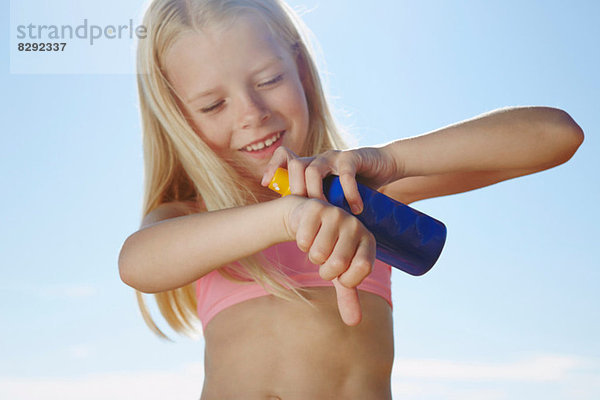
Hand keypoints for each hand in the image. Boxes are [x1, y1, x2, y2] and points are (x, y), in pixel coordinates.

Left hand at [262, 146, 398, 213]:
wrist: (384, 167)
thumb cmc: (357, 185)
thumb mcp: (335, 195)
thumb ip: (320, 206)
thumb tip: (303, 231)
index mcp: (311, 167)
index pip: (286, 158)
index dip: (273, 166)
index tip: (266, 184)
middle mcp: (319, 159)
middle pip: (296, 167)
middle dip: (297, 190)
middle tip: (306, 215)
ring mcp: (334, 157)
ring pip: (314, 169)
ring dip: (317, 193)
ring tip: (326, 213)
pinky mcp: (353, 158)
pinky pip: (346, 173)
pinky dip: (349, 192)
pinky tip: (355, 209)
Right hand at [280, 195, 376, 325]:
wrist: (307, 220)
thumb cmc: (329, 249)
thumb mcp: (340, 273)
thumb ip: (348, 296)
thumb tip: (354, 323)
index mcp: (368, 240)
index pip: (362, 268)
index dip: (347, 278)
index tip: (341, 274)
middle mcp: (356, 225)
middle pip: (337, 264)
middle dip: (325, 270)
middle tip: (325, 261)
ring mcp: (336, 214)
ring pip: (318, 253)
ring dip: (312, 256)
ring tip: (317, 244)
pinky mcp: (317, 209)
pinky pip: (304, 241)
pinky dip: (301, 243)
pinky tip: (308, 234)